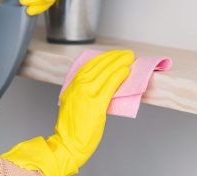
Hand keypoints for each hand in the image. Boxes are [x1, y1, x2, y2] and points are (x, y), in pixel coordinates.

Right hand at [0, 49, 134, 175]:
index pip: (89, 64)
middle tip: (125, 54)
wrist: (67, 143)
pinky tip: (125, 72)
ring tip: (129, 59)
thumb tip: (100, 83)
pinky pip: (110, 85)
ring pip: (106, 72)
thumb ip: (82, 90)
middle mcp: (78, 86)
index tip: (114, 55)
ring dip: (119, 63)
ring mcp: (87, 94)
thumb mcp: (72, 102)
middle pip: (99, 65)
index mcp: (72, 85)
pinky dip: (118, 76)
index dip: (104, 57)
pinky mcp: (96, 104)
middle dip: (114, 57)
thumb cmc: (71, 127)